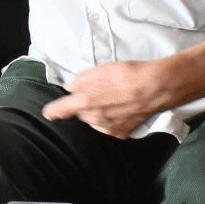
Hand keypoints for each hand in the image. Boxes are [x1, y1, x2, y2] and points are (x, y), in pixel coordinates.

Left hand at [41, 59, 169, 138]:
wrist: (156, 88)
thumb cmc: (127, 74)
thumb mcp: (98, 70)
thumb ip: (79, 80)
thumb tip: (70, 88)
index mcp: (85, 101)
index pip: (61, 110)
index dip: (53, 111)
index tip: (48, 113)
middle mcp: (94, 118)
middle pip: (81, 113)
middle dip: (85, 104)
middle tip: (100, 91)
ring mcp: (109, 128)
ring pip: (95, 120)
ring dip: (98, 112)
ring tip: (114, 98)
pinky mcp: (122, 133)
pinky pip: (110, 126)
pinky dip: (112, 119)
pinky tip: (122, 108)